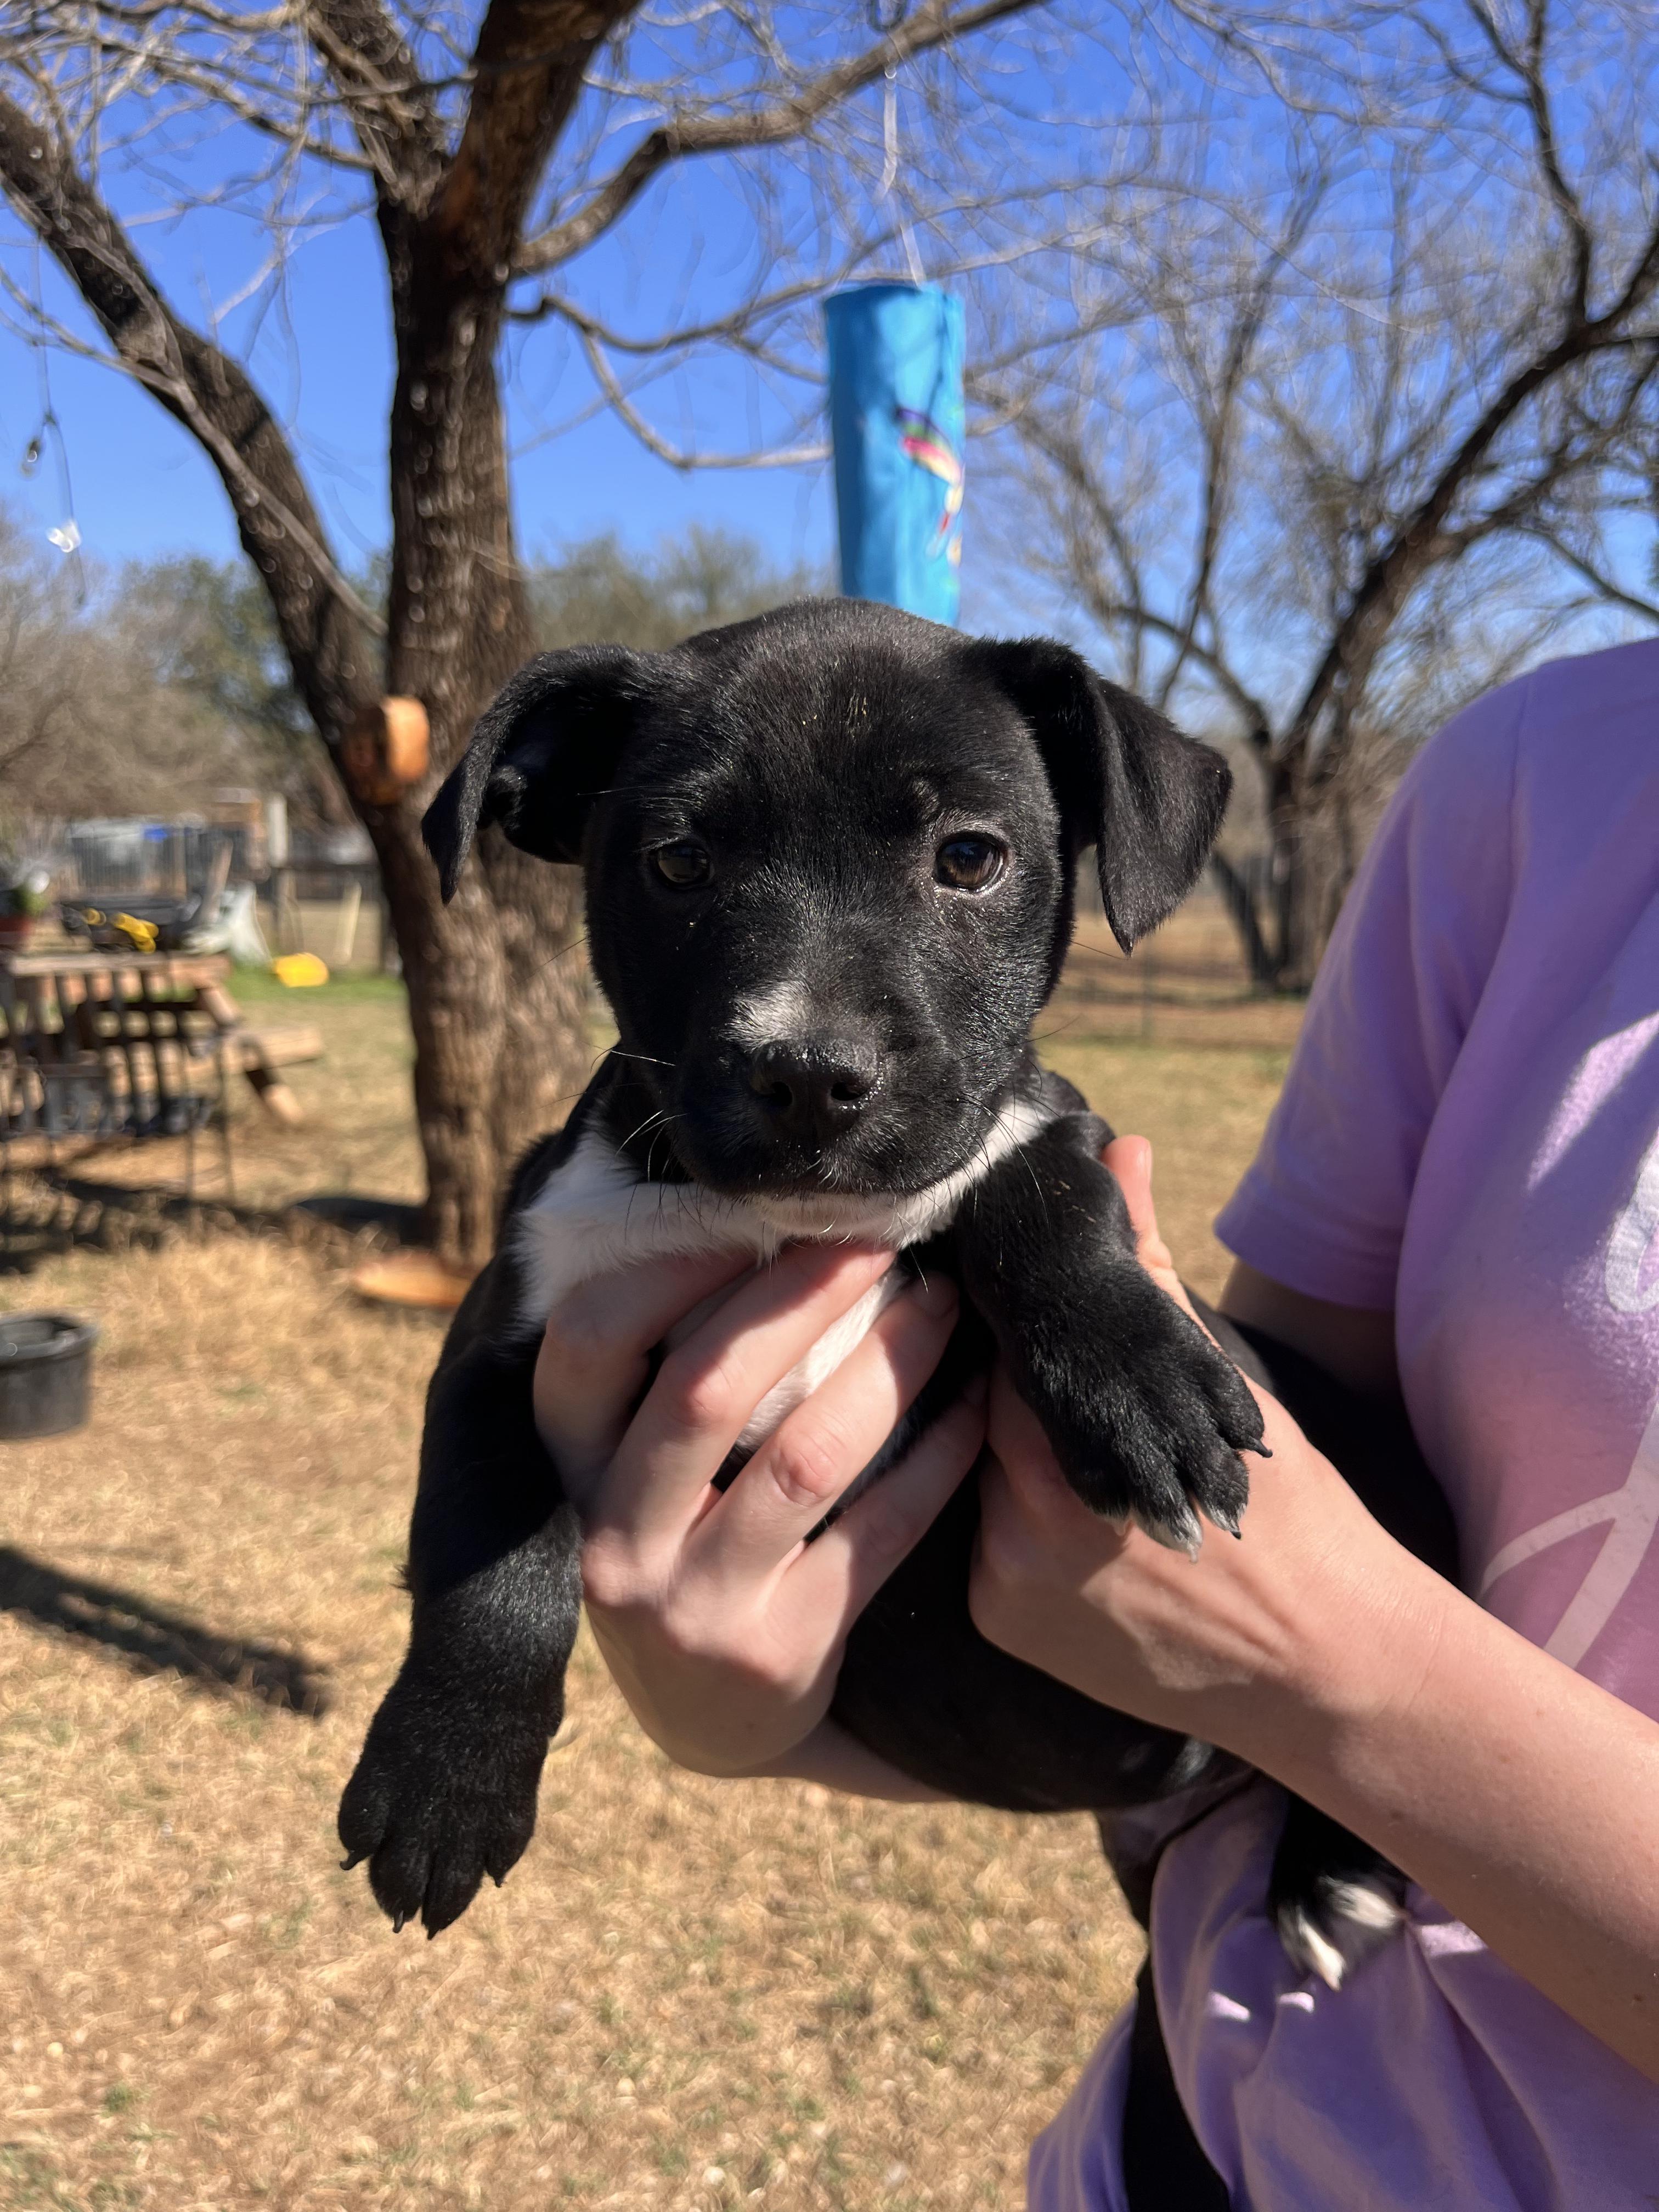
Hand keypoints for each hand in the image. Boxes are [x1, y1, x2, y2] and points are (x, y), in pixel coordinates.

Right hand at [535, 1243, 984, 1776]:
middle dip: (799, 1296)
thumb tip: (744, 1208)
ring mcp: (692, 1603)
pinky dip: (936, 1458)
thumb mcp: (627, 1465)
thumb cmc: (677, 1540)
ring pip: (804, 1460)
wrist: (706, 1721)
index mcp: (565, 1466)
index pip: (587, 1340)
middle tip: (879, 1234)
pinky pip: (877, 1532)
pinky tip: (976, 1403)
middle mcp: (614, 1535)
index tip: (757, 1210)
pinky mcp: (779, 1650)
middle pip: (703, 1388)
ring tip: (944, 1303)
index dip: (670, 1266)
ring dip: (888, 1366)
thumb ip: (657, 1363)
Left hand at [969, 1137, 1439, 1767]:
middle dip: (1015, 1393)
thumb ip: (1151, 1270)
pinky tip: (1075, 1535)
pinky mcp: (1001, 1624)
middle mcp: (1021, 1511)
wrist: (1326, 1664)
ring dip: (1014, 1461)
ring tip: (1081, 1462)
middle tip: (1066, 1393)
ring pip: (977, 1477)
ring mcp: (1005, 1576)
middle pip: (980, 1412)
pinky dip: (1014, 1532)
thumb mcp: (1223, 1380)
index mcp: (1072, 1436)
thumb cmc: (1287, 1507)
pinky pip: (981, 1549)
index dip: (1019, 1323)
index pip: (1001, 1345)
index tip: (1038, 1315)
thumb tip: (1121, 1147)